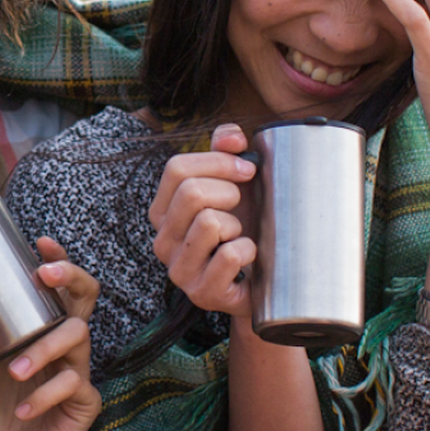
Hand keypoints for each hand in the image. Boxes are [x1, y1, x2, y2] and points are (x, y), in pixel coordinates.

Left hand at [0, 239, 101, 430]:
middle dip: (68, 280)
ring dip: (43, 349)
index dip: (55, 259)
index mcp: (36, 328)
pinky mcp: (82, 405)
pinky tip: (21, 409)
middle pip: (84, 298)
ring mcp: (76, 372)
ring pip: (77, 339)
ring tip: (12, 369)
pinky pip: (74, 386)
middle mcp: (61, 344)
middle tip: (43, 277)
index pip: (54, 285)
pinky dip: (44, 394)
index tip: (38, 244)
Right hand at [148, 123, 259, 325]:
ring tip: (239, 236)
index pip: (176, 168)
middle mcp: (162, 241)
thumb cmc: (246, 229)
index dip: (218, 161)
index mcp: (162, 212)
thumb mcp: (235, 185)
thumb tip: (231, 137)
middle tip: (242, 206)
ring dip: (237, 225)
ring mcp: (180, 270)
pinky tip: (248, 258)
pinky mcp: (203, 293)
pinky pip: (230, 255)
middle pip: (192, 193)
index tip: (248, 170)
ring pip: (210, 222)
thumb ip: (227, 152)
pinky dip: (249, 250)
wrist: (267, 283)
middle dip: (229, 192)